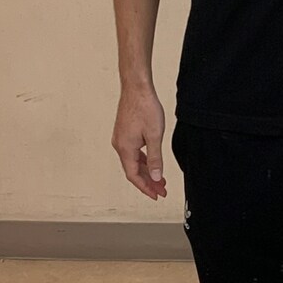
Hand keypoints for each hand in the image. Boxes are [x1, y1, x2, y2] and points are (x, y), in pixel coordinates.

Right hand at [112, 83, 167, 200]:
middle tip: (162, 190)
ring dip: (147, 171)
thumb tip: (156, 177)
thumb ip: (155, 158)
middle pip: (133, 170)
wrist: (136, 88)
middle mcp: (120, 145)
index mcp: (125, 148)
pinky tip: (152, 162)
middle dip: (148, 182)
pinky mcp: (124, 132)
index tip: (156, 195)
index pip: (134, 176)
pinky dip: (143, 160)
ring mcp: (121, 138)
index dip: (146, 188)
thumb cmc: (145, 108)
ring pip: (133, 161)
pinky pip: (133, 152)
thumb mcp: (155, 136)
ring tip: (160, 179)